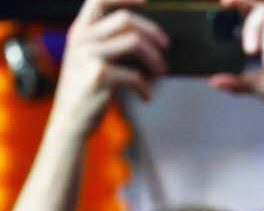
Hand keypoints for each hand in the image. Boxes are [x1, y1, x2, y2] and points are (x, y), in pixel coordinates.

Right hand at [48, 0, 166, 131]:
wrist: (70, 120)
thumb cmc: (89, 89)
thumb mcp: (93, 59)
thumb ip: (112, 43)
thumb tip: (153, 37)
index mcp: (80, 30)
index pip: (98, 0)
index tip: (148, 1)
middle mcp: (81, 38)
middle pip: (126, 19)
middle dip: (153, 31)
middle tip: (166, 46)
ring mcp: (88, 56)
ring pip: (134, 41)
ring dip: (155, 59)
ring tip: (161, 73)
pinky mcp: (98, 76)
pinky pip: (136, 75)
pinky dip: (146, 88)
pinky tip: (145, 97)